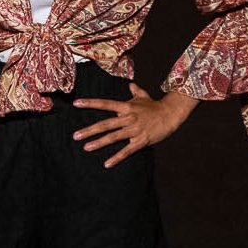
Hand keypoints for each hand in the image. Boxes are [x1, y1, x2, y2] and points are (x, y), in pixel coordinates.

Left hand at [71, 84, 198, 167]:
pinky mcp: (141, 140)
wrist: (171, 115)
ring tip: (86, 147)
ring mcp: (134, 129)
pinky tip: (106, 164)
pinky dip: (116, 158)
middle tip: (76, 136)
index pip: (105, 104)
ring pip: (113, 137)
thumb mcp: (144, 96)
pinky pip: (127, 151)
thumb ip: (135, 91)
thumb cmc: (155, 106)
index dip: (90, 103)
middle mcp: (128, 117)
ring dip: (99, 143)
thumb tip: (130, 84)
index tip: (76, 103)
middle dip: (90, 130)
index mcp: (126, 106)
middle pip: (105, 124)